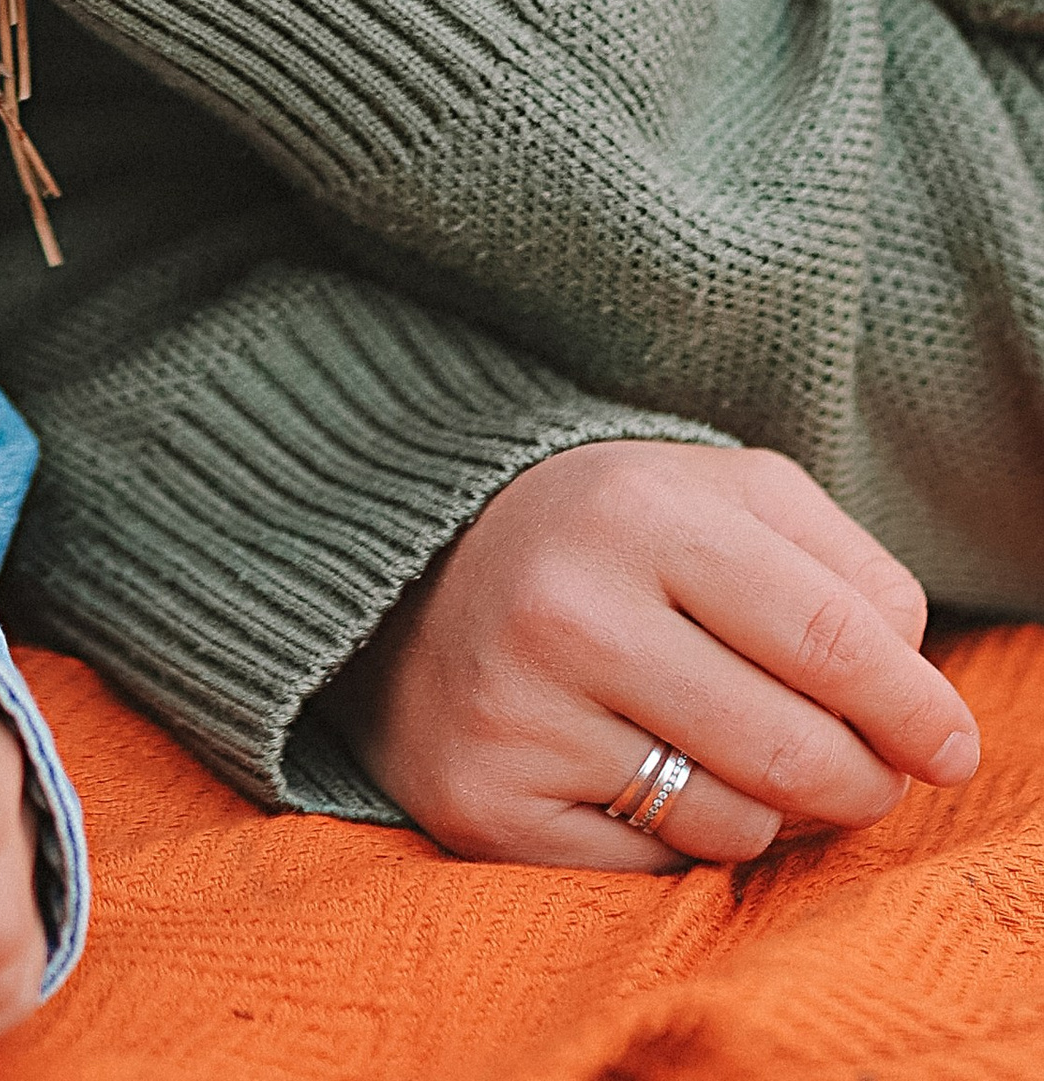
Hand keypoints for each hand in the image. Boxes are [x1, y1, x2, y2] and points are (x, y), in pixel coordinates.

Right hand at [329, 439, 982, 869]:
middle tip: (859, 772)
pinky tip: (638, 772)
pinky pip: (652, 871)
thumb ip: (841, 569)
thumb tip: (922, 706)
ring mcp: (518, 709)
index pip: (832, 635)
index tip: (954, 747)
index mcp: (640, 509)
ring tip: (720, 748)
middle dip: (861, 780)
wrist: (410, 563)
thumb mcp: (720, 493)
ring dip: (765, 809)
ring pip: (735, 824)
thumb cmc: (606, 531)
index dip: (915, 707)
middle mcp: (568, 606)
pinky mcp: (482, 800)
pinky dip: (675, 839)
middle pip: (799, 751)